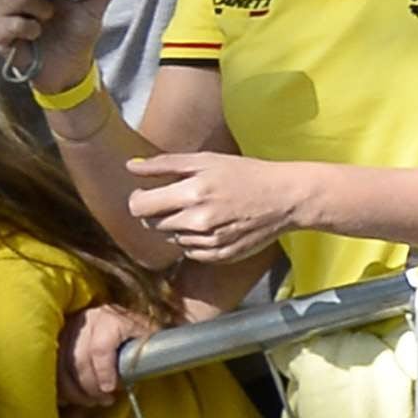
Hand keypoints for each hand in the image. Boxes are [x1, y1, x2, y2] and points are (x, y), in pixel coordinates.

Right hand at [59, 302, 161, 412]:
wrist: (111, 316)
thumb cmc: (132, 328)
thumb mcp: (146, 331)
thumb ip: (150, 345)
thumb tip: (156, 363)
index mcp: (110, 319)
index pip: (101, 349)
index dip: (104, 372)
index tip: (110, 389)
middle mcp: (85, 322)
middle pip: (80, 360)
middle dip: (91, 386)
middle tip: (104, 400)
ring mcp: (67, 330)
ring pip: (62, 366)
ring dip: (75, 390)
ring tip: (91, 401)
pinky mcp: (55, 340)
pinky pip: (52, 368)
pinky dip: (61, 386)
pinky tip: (72, 397)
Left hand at [121, 150, 313, 272]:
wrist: (286, 198)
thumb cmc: (246, 174)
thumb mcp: (206, 160)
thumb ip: (165, 164)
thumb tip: (130, 166)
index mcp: (192, 193)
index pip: (138, 207)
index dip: (139, 200)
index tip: (149, 194)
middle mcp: (198, 222)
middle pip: (152, 224)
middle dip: (160, 212)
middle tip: (182, 200)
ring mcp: (209, 242)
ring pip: (171, 238)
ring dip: (179, 226)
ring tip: (204, 211)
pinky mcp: (220, 256)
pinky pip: (190, 252)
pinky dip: (195, 240)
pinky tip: (214, 225)